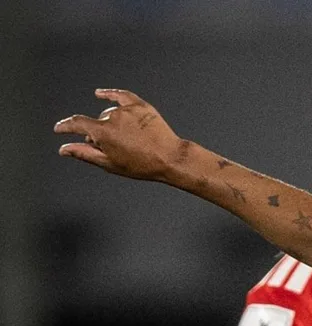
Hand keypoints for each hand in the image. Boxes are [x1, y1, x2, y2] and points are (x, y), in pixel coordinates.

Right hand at [54, 89, 183, 181]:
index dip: (65, 126)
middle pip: (96, 122)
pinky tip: (100, 94)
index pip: (77, 124)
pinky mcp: (141, 106)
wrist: (170, 158)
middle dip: (98, 134)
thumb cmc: (143, 165)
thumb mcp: (109, 163)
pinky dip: (110, 94)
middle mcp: (114, 117)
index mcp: (103, 132)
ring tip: (124, 138)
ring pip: (110, 113)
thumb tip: (64, 149)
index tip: (59, 129)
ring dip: (110, 123)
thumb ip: (83, 153)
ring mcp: (128, 110)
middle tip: (111, 148)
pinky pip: (121, 95)